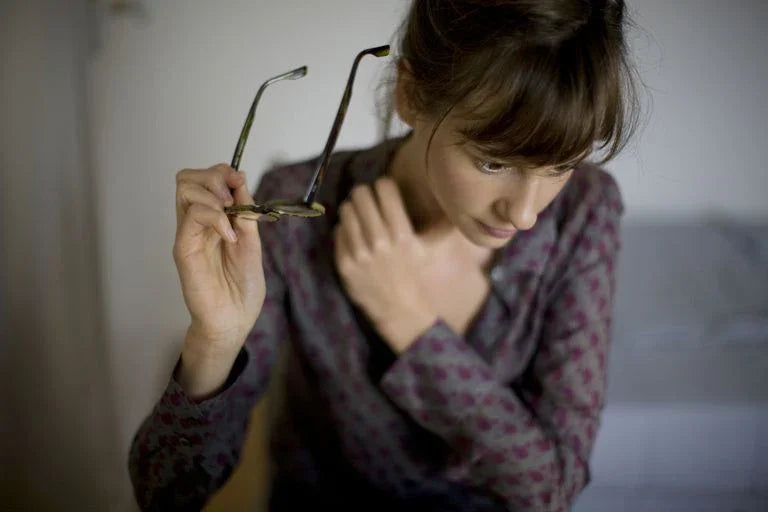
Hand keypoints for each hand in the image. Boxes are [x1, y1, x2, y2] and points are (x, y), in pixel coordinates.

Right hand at [173, 163, 265, 359]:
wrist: (235, 320)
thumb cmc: (242, 287)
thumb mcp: (251, 241)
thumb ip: (245, 212)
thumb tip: (240, 180)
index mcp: (213, 219)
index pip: (205, 179)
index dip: (223, 172)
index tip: (241, 182)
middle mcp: (196, 223)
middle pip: (187, 177)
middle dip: (214, 176)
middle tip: (233, 197)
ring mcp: (188, 234)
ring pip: (185, 189)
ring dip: (213, 192)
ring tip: (230, 214)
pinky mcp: (184, 249)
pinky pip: (192, 216)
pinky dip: (215, 217)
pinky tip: (229, 235)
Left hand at [333, 177, 437, 352]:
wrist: (399, 311)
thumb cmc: (414, 275)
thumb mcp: (430, 249)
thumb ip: (442, 225)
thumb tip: (454, 200)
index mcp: (403, 234)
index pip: (385, 189)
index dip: (384, 185)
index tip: (384, 190)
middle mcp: (380, 241)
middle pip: (362, 194)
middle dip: (365, 193)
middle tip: (367, 199)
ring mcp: (359, 253)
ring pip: (347, 210)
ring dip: (352, 209)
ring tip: (358, 214)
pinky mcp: (344, 263)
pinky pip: (338, 231)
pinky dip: (344, 229)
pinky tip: (353, 234)